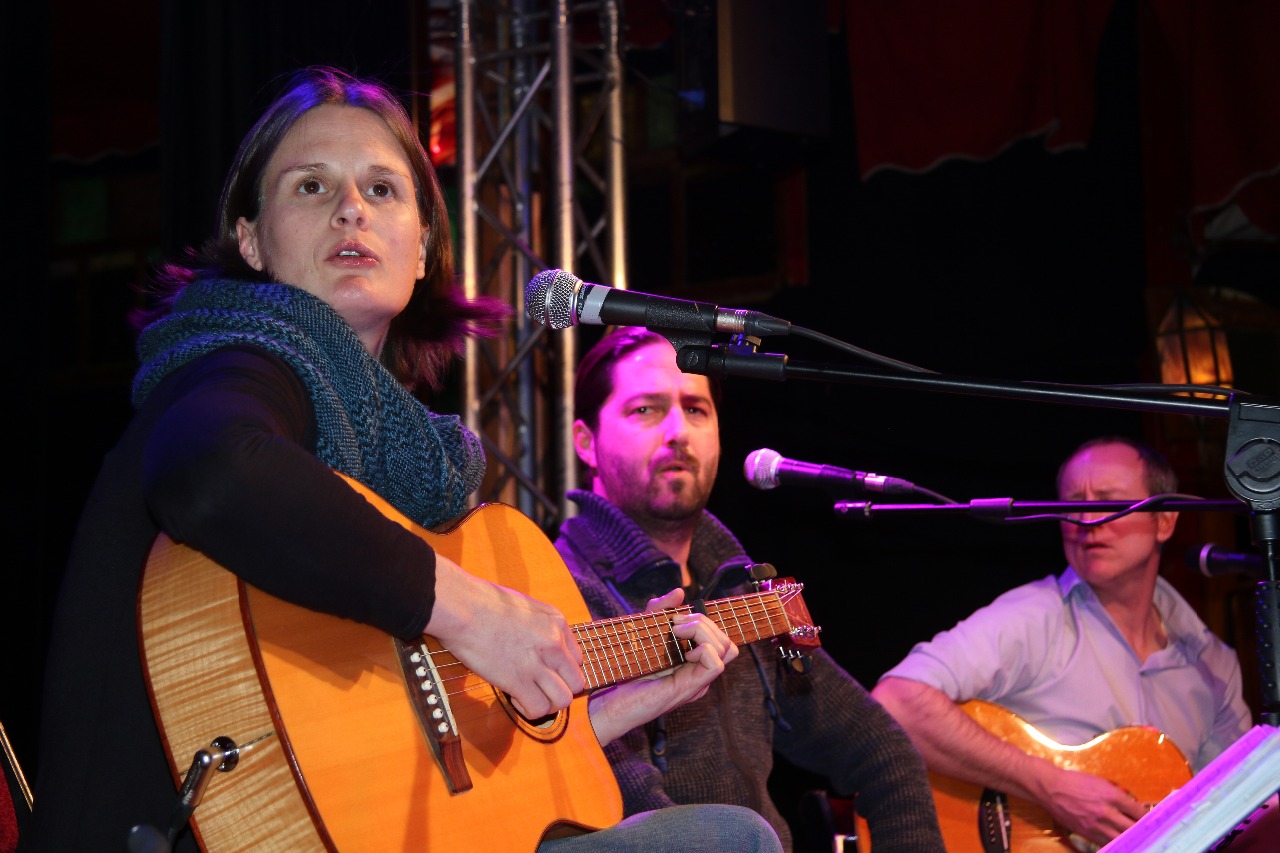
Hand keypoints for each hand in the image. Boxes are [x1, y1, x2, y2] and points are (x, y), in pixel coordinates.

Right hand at [425, 554, 584, 719]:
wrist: (463, 607)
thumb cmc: (484, 602)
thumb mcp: (526, 606)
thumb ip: (540, 626)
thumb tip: (538, 643)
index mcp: (557, 622)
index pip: (577, 660)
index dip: (561, 671)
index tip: (544, 672)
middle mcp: (554, 643)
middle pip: (576, 683)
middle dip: (559, 690)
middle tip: (539, 688)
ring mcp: (538, 663)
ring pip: (563, 700)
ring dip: (547, 704)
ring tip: (528, 696)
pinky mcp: (518, 680)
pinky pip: (538, 708)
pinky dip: (528, 710)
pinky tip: (515, 699)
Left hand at [587, 588, 737, 744]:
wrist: (608, 703)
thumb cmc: (625, 672)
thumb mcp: (643, 631)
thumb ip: (660, 611)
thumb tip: (680, 592)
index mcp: (692, 661)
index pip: (719, 637)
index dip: (705, 620)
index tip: (678, 615)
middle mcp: (699, 672)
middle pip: (725, 640)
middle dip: (703, 622)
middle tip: (676, 623)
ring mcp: (697, 681)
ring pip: (725, 648)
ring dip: (703, 631)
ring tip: (677, 631)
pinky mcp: (690, 688)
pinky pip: (716, 664)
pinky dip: (704, 649)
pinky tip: (684, 651)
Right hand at [1036, 765, 1148, 846]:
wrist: (1050, 788)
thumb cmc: (1075, 781)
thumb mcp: (1099, 783)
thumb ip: (1116, 795)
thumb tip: (1132, 807)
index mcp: (1111, 795)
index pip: (1137, 811)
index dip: (1148, 818)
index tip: (1154, 821)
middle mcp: (1105, 811)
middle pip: (1132, 827)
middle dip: (1143, 832)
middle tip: (1151, 835)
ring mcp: (1095, 824)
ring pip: (1121, 838)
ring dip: (1131, 840)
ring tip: (1139, 842)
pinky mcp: (1086, 833)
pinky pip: (1106, 843)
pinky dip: (1116, 844)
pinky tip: (1121, 844)